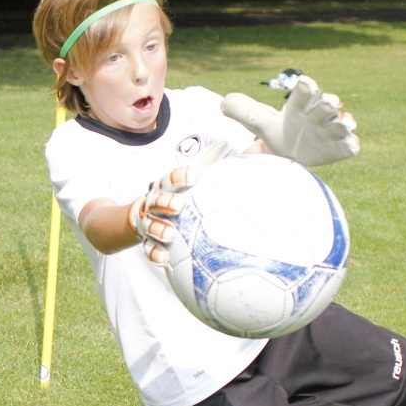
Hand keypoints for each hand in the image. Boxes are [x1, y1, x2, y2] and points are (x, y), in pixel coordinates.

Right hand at [127, 142, 227, 264]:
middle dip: (166, 201)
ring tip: (169, 234)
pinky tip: (164, 259)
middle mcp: (155, 202)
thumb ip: (222, 166)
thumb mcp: (199, 179)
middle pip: (157, 199)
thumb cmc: (181, 195)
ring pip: (149, 224)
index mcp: (167, 186)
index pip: (171, 178)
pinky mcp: (148, 240)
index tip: (193, 176)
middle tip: (179, 206)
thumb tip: (258, 146)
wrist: (147, 215)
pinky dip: (155, 253)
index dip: (180, 176)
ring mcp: (149, 221)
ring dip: (158, 228)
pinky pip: (149, 248)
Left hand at [221, 74, 358, 166]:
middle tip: (330, 103)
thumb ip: (244, 111)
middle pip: (326, 107)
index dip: (306, 88)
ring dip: (344, 123)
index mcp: (300, 105)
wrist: (291, 152)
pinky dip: (350, 146)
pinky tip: (350, 145)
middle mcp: (317, 116)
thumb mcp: (260, 122)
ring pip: (341, 124)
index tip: (305, 83)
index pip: (305, 93)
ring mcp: (329, 132)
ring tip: (345, 123)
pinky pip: (348, 147)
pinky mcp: (337, 149)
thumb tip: (224, 103)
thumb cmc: (279, 131)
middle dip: (329, 105)